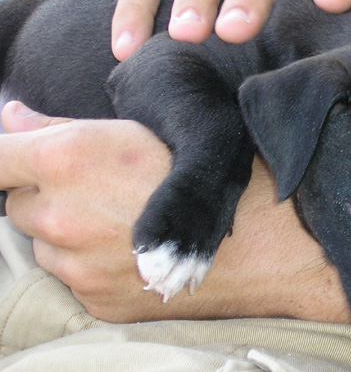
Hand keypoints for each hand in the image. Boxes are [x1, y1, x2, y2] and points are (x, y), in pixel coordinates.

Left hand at [0, 101, 348, 322]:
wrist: (259, 241)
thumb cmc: (208, 173)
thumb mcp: (139, 129)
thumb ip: (61, 125)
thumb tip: (12, 115)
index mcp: (67, 160)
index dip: (5, 154)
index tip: (15, 157)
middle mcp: (60, 217)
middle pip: (16, 205)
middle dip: (44, 195)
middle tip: (99, 187)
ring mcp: (76, 267)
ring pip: (45, 246)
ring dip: (66, 233)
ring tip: (124, 221)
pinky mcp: (96, 302)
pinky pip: (73, 279)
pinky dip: (91, 265)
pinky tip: (133, 250)